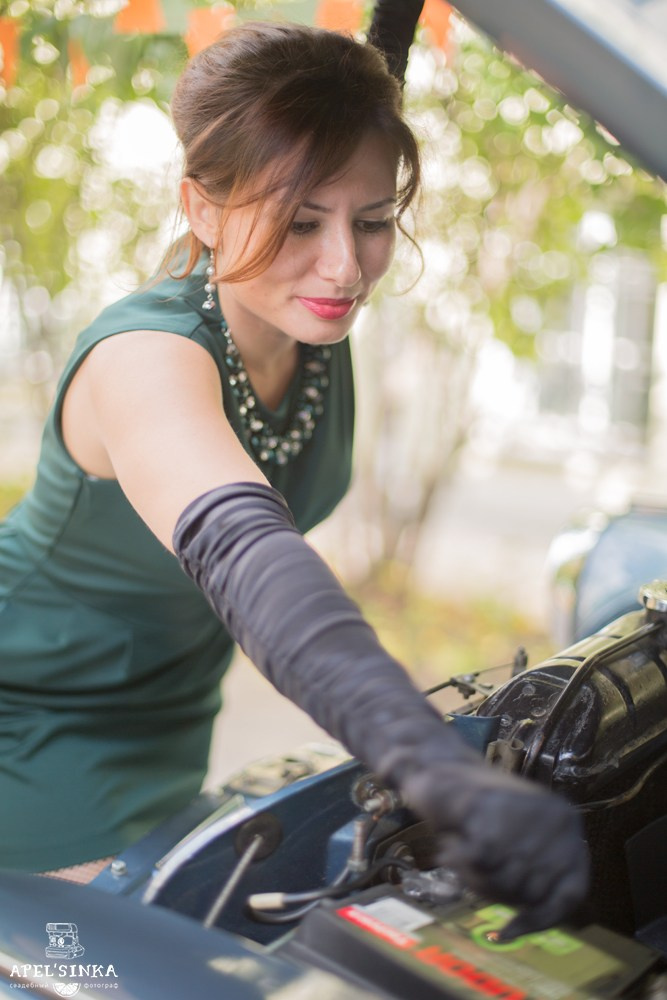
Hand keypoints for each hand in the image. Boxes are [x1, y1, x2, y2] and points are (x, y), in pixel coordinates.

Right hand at [401, 759, 589, 937]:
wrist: (439, 764)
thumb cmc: (476, 810)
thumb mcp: (514, 844)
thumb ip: (532, 876)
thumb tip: (535, 924)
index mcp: (567, 824)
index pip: (571, 892)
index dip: (540, 919)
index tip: (508, 932)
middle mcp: (556, 818)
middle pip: (531, 893)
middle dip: (495, 891)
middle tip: (471, 868)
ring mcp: (526, 814)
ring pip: (506, 882)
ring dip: (474, 878)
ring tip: (460, 852)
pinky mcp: (492, 812)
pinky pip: (481, 864)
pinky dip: (460, 864)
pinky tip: (450, 847)